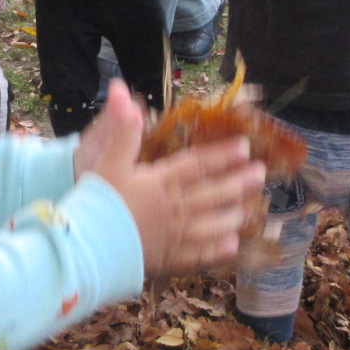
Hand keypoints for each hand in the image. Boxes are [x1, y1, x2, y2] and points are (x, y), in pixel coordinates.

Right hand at [76, 80, 265, 274]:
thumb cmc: (97, 204)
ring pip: (210, 223)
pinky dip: (216, 250)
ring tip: (252, 209)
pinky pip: (197, 255)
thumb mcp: (108, 161)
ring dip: (232, 215)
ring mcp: (173, 236)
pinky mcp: (167, 259)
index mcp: (160, 182)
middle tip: (260, 174)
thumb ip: (122, 129)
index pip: (196, 165)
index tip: (244, 147)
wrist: (89, 249)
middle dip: (237, 182)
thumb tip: (122, 89)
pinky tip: (233, 245)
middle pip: (211, 193)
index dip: (221, 155)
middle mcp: (173, 208)